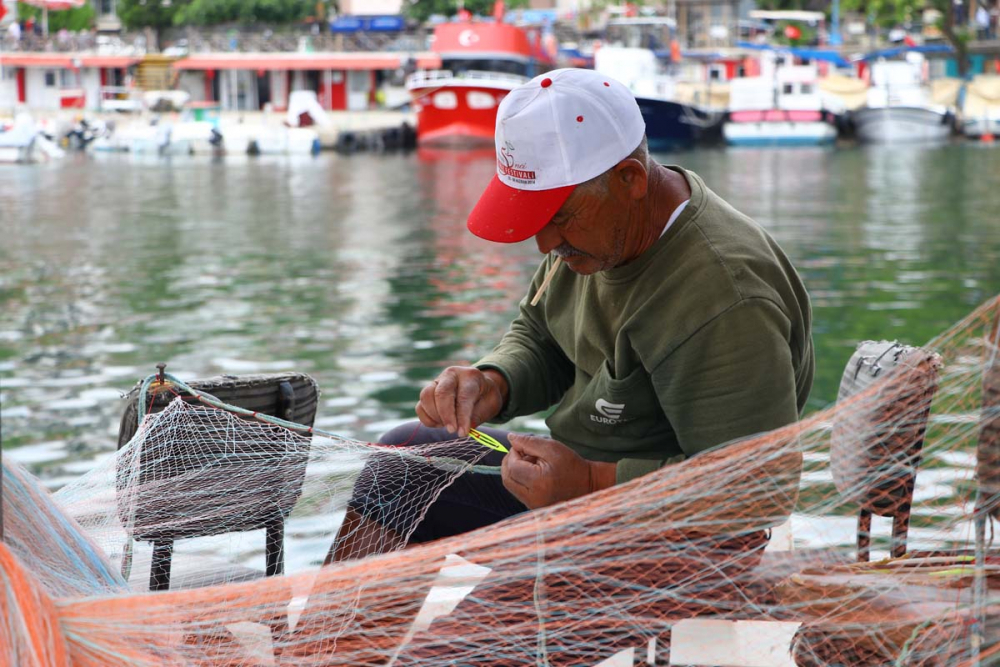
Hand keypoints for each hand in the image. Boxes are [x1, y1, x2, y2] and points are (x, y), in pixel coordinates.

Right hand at [415, 366, 507, 436]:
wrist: (480, 388)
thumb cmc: (485, 397)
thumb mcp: (490, 405)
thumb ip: (476, 416)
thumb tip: (462, 430)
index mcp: (470, 376)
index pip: (463, 396)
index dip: (462, 416)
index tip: (462, 433)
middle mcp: (451, 375)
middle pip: (441, 393)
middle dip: (445, 415)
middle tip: (452, 431)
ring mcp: (436, 382)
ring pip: (426, 397)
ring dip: (435, 416)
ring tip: (448, 426)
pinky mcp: (427, 392)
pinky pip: (420, 407)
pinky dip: (428, 419)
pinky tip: (440, 424)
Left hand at [501, 433, 616, 508]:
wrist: (588, 485)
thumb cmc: (572, 465)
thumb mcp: (553, 448)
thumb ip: (529, 442)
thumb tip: (510, 438)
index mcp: (539, 482)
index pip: (512, 466)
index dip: (513, 453)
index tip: (522, 446)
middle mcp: (534, 498)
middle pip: (507, 479)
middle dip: (509, 463)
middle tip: (520, 452)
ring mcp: (533, 505)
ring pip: (511, 486)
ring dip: (514, 471)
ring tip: (529, 463)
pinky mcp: (534, 508)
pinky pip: (518, 492)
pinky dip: (520, 480)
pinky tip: (532, 473)